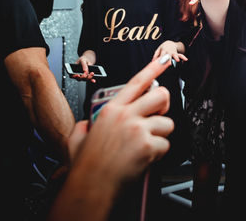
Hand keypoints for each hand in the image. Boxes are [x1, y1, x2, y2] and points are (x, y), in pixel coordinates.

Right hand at [67, 55, 174, 184]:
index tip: (165, 59)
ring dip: (160, 136)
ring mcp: (138, 130)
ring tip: (144, 146)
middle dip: (164, 106)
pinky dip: (158, 154)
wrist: (89, 187)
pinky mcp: (147, 146)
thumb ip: (85, 125)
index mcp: (112, 110)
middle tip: (157, 117)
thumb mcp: (78, 138)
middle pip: (161, 96)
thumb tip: (86, 124)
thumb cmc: (85, 166)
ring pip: (167, 123)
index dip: (154, 68)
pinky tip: (144, 159)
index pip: (137, 82)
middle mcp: (126, 116)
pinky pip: (165, 145)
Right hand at [71, 55, 96, 82]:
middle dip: (83, 77)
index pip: (72, 75)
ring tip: (92, 73)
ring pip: (85, 79)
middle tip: (85, 75)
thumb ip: (84, 66)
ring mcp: (83, 76)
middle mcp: (78, 74)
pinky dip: (92, 80)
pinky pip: (89, 79)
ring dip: (88, 77)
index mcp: (74, 70)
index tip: (78, 75)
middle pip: (79, 79)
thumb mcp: (83, 60)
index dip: (74, 76)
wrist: (88, 59)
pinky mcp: (88, 76)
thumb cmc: (83, 59)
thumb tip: (85, 71)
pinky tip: (94, 81)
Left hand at [152, 40, 186, 63]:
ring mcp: (173, 52)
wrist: (169, 43)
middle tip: (169, 63)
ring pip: (175, 55)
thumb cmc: (162, 48)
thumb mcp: (158, 50)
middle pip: (169, 55)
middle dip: (169, 59)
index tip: (160, 63)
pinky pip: (181, 55)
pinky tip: (186, 59)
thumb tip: (152, 62)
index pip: (162, 55)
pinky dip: (183, 57)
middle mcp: (169, 51)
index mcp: (163, 50)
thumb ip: (155, 55)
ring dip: (176, 57)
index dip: (161, 59)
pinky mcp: (176, 53)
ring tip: (178, 60)